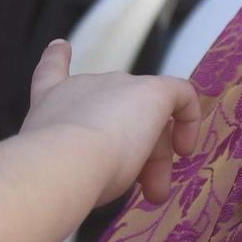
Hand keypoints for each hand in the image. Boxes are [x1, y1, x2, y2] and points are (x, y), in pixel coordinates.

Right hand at [22, 41, 200, 204]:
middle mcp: (84, 86)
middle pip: (115, 112)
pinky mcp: (152, 90)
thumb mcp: (62, 164)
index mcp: (52, 100)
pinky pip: (181, 94)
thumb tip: (102, 170)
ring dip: (154, 156)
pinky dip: (188, 119)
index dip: (57, 59)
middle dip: (131, 154)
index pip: (52, 72)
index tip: (61, 47)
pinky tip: (186, 148)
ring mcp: (118, 84)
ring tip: (156, 194)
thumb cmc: (56, 172)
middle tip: (142, 192)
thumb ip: (78, 159)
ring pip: (145, 118)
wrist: (64, 161)